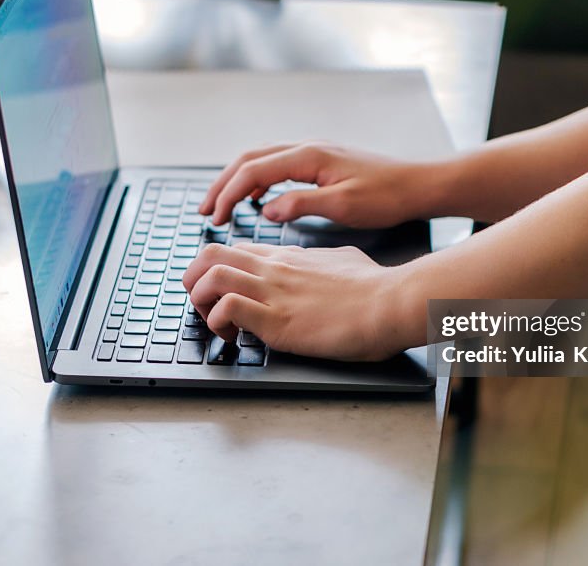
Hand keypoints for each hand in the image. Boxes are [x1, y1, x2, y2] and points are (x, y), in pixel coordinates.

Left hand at [182, 243, 418, 360]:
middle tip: (205, 304)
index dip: (220, 269)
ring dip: (202, 302)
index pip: (237, 250)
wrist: (391, 301)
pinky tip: (234, 336)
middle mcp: (274, 268)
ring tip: (217, 323)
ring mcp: (273, 291)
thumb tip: (327, 265)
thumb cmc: (377, 287)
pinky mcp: (276, 319)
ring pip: (209, 277)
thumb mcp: (347, 260)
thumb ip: (325, 262)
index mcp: (290, 256)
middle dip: (196, 279)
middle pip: (210, 254)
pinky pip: (226, 309)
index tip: (225, 292)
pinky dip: (219, 323)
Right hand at [198, 143, 442, 227]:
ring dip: (238, 181)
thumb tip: (266, 209)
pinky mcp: (321, 162)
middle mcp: (307, 148)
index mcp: (308, 156)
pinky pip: (279, 165)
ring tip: (223, 205)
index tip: (214, 217)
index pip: (253, 171)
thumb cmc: (387, 196)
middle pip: (249, 159)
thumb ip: (301, 204)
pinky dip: (259, 180)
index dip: (227, 194)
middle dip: (222, 184)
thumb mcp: (343, 206)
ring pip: (262, 160)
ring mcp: (314, 152)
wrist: (418, 185)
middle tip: (205, 210)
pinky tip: (260, 200)